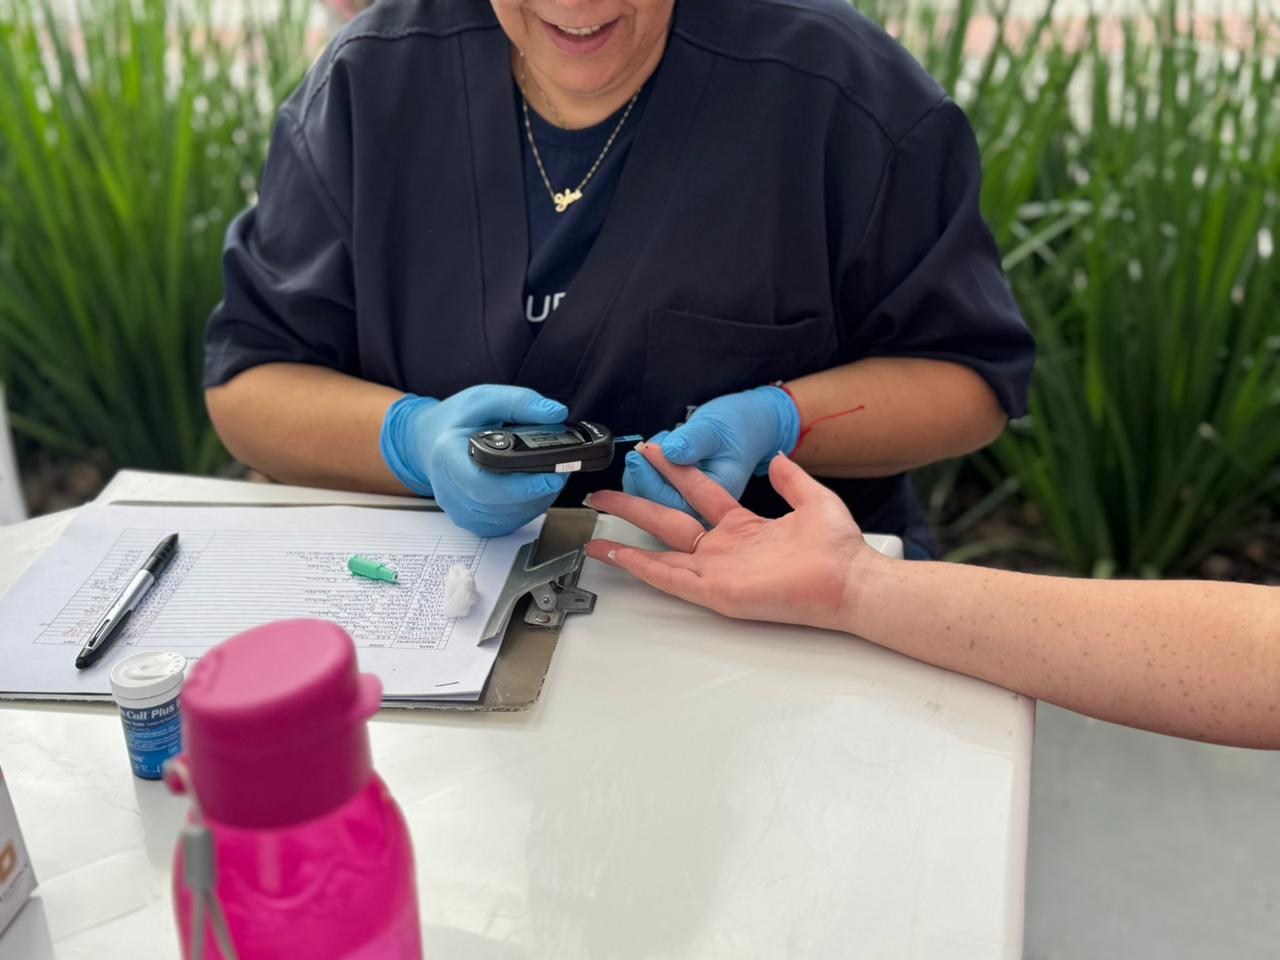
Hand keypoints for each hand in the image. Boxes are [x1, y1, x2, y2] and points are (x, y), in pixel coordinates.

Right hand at [380, 385, 568, 537]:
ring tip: (550, 474)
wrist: (429, 441)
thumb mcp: (485, 398)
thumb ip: (520, 403)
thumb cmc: (457, 421)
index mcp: (447, 458)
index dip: (521, 487)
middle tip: (562, 470)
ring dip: (537, 499)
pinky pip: (508, 522)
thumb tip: (556, 413)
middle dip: (539, 490)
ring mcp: (461, 512)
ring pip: (510, 517)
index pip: (483, 485)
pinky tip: (534, 488)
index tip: (552, 477)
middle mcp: (450, 492)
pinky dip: (528, 507)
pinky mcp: (474, 523)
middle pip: (502, 504)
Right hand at [587, 444, 878, 630]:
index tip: (653, 452)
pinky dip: (643, 568)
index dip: (673, 471)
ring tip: (596, 530)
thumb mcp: (813, 499)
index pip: (697, 493)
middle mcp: (725, 549)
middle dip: (634, 506)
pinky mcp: (718, 591)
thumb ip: (792, 479)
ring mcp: (718, 571)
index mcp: (744, 527)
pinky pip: (672, 579)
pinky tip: (620, 556)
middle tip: (604, 494)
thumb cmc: (839, 550)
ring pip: (661, 552)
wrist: (850, 579)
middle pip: (666, 521)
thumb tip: (777, 457)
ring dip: (626, 541)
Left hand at [622, 386, 799, 516]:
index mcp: (721, 497)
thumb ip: (694, 440)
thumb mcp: (715, 428)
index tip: (643, 452)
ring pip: (652, 502)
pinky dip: (646, 472)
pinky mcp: (680, 495)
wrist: (746, 426)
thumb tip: (670, 451)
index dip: (654, 478)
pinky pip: (653, 492)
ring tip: (650, 447)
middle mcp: (705, 508)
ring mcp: (692, 503)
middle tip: (634, 454)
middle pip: (660, 509)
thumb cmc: (737, 427)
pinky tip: (653, 453)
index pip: (676, 501)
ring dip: (642, 475)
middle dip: (640, 481)